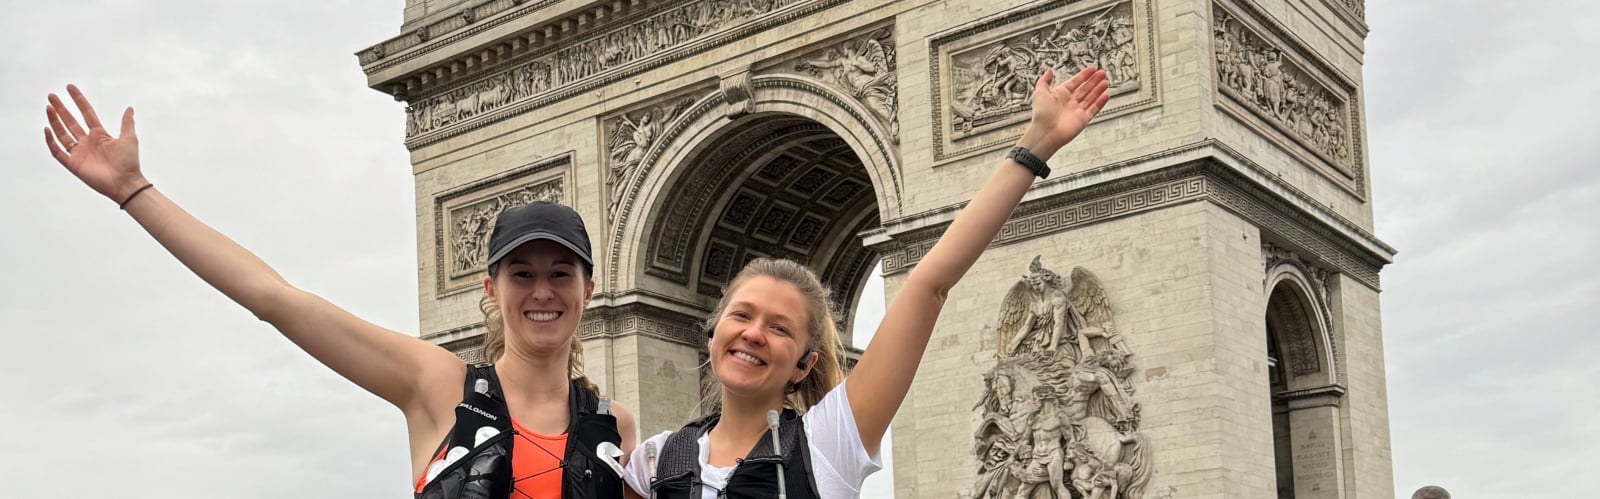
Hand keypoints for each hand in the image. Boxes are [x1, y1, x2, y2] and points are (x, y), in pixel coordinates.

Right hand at [43, 85, 146, 203]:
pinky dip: (51, 141)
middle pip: (70, 121)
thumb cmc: (129, 162)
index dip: (78, 100)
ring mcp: (79, 153)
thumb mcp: (129, 138)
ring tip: (48, 107)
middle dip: (61, 109)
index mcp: (99, 135)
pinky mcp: (73, 164)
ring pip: (62, 134)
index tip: (69, 88)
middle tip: (51, 96)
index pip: (86, 113)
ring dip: (54, 121)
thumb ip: (126, 123)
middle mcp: (87, 142)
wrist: (125, 182)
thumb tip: (129, 108)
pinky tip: (47, 129)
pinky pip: (58, 151)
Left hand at [1017, 66, 1110, 158]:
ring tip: (1105, 82)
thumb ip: (1044, 81)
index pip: (1075, 82)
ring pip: (1091, 98)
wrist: (1046, 132)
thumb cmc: (1041, 114)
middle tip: (1102, 73)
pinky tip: (1105, 95)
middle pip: (1085, 89)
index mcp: (1060, 95)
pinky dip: (1100, 103)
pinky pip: (1094, 109)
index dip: (1084, 75)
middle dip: (1093, 81)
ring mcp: (1077, 111)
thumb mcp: (1040, 93)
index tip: (1092, 69)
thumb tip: (1048, 71)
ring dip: (1098, 90)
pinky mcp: (1083, 119)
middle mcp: (1069, 102)